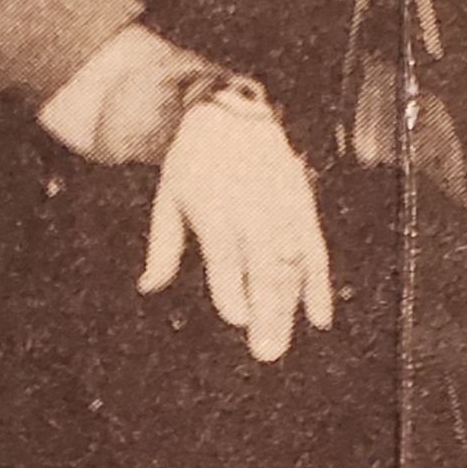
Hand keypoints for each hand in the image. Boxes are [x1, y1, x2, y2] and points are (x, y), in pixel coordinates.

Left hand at [139, 88, 334, 363]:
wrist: (231, 114)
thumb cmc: (192, 165)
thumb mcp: (168, 199)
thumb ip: (163, 246)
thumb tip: (147, 287)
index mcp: (214, 208)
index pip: (225, 257)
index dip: (232, 288)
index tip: (238, 319)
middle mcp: (251, 209)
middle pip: (262, 267)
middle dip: (266, 311)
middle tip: (266, 353)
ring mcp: (281, 207)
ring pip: (291, 265)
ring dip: (290, 308)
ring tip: (281, 344)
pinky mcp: (302, 205)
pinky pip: (316, 249)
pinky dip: (319, 284)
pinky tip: (319, 318)